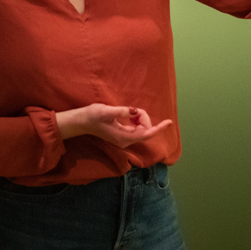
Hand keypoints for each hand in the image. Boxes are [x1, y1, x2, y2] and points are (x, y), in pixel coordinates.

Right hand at [58, 103, 172, 147]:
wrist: (81, 121)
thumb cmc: (92, 116)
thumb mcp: (105, 111)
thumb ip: (121, 111)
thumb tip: (134, 111)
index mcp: (123, 137)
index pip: (146, 134)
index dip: (158, 128)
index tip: (169, 122)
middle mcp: (126, 140)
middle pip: (145, 130)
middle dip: (143, 118)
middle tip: (131, 109)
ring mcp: (124, 138)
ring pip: (141, 128)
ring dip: (139, 118)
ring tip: (126, 111)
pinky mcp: (123, 134)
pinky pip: (136, 127)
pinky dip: (135, 119)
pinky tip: (128, 114)